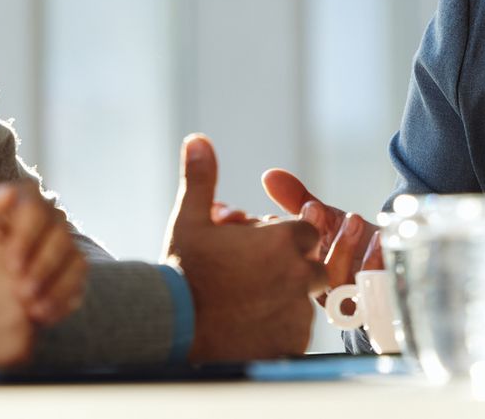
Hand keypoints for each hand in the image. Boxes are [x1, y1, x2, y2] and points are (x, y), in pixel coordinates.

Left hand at [0, 180, 86, 325]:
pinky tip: (42, 314)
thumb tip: (7, 193)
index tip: (10, 265)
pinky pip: (77, 282)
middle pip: (60, 234)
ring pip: (74, 258)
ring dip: (56, 285)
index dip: (27, 237)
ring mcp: (60, 245)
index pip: (35, 209)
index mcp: (21, 201)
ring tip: (32, 308)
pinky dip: (63, 299)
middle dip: (43, 265)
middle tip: (22, 292)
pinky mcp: (67, 271)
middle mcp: (46, 219)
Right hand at [164, 134, 326, 361]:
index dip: (281, 237)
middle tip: (250, 273)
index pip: (306, 230)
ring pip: (304, 299)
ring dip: (283, 296)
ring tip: (246, 300)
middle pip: (311, 264)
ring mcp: (297, 313)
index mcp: (281, 242)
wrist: (173, 330)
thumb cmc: (183, 272)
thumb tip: (198, 140)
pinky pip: (296, 330)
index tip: (256, 246)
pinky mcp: (292, 344)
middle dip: (287, 266)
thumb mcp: (190, 220)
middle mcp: (297, 276)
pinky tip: (249, 324)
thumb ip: (201, 178)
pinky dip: (279, 327)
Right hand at [261, 167, 381, 290]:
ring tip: (352, 219)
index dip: (281, 240)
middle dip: (304, 240)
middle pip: (309, 277)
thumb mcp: (321, 216)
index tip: (287, 212)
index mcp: (300, 272)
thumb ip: (296, 198)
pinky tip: (378, 237)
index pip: (284, 263)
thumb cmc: (345, 236)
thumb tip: (269, 175)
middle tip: (319, 209)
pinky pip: (371, 289)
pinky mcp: (375, 299)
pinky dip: (373, 262)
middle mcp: (320, 290)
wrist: (383, 250)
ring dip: (343, 250)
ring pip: (338, 285)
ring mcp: (348, 298)